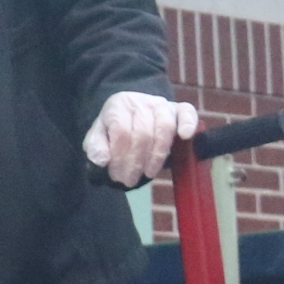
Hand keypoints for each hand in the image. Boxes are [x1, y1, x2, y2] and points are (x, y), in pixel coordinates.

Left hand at [82, 92, 199, 185]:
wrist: (130, 111)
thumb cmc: (113, 127)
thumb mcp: (97, 136)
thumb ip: (96, 147)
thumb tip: (102, 160)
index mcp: (119, 105)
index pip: (122, 132)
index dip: (120, 157)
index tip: (117, 176)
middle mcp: (142, 102)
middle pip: (143, 133)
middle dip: (136, 162)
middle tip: (129, 180)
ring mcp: (162, 104)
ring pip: (164, 127)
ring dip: (157, 155)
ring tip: (149, 173)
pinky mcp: (178, 109)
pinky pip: (187, 112)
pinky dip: (188, 123)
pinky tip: (185, 137)